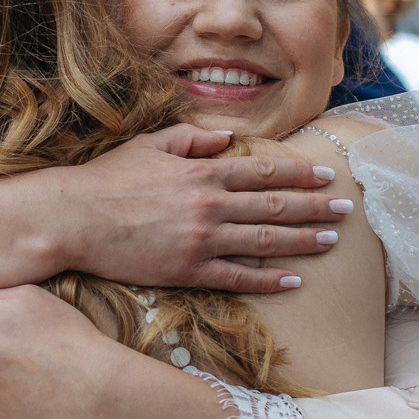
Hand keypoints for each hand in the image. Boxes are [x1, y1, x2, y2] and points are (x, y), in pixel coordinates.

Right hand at [56, 127, 352, 294]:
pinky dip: (269, 279)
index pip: (265, 170)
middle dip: (316, 206)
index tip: (328, 174)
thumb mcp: (150, 144)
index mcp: (203, 169)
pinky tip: (293, 281)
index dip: (301, 172)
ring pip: (266, 239)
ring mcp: (202, 239)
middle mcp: (210, 203)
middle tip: (346, 209)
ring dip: (304, 240)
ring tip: (332, 241)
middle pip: (276, 204)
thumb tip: (226, 138)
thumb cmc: (107, 179)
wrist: (73, 218)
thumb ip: (191, 138)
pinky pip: (239, 276)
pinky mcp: (188, 270)